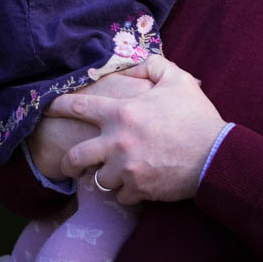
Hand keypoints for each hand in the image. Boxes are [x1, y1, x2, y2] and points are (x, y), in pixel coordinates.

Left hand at [45, 55, 225, 204]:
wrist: (216, 156)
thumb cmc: (195, 116)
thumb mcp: (176, 79)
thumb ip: (151, 66)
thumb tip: (131, 65)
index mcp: (122, 112)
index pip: (78, 107)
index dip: (57, 106)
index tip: (46, 108)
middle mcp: (117, 142)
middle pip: (76, 157)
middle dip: (67, 163)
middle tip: (68, 164)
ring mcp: (126, 169)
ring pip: (98, 180)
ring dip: (103, 177)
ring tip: (110, 174)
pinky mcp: (139, 190)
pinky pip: (120, 196)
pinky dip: (124, 192)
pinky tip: (132, 185)